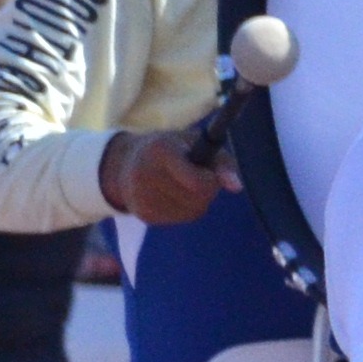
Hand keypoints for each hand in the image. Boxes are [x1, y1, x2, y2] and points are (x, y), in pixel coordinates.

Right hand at [102, 125, 235, 224]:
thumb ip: (222, 162)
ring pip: (193, 211)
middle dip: (206, 190)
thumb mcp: (197, 143)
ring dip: (197, 200)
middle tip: (195, 176)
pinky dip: (184, 209)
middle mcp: (144, 173)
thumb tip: (237, 188)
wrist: (125, 164)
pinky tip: (172, 196)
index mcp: (160, 149)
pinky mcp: (143, 214)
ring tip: (183, 185)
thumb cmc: (174, 149)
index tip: (208, 172)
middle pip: (199, 198)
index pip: (197, 183)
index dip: (211, 180)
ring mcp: (141, 196)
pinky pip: (181, 218)